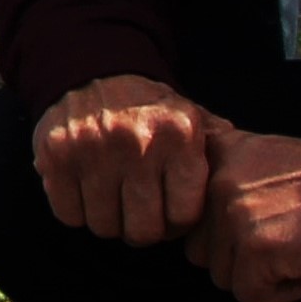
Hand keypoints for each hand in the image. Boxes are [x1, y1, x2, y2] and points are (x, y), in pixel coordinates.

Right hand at [30, 74, 222, 246]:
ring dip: (108, 219)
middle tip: (138, 210)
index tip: (168, 209)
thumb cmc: (149, 109)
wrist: (95, 69)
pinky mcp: (55, 155)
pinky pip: (69, 215)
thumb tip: (245, 183)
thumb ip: (219, 151)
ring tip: (113, 196)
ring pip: (104, 227)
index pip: (182, 218)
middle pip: (142, 231)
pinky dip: (77, 210)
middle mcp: (136, 143)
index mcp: (178, 137)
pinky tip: (86, 189)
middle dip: (142, 228)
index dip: (175, 222)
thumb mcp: (190, 118)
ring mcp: (92, 150)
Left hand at [184, 128, 300, 301]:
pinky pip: (249, 294)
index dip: (218, 233)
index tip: (252, 228)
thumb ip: (222, 176)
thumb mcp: (260, 155)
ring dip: (259, 275)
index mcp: (213, 155)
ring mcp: (234, 215)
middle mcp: (215, 182)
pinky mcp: (256, 249)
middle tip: (281, 240)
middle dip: (238, 257)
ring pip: (222, 276)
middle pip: (199, 250)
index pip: (186, 214)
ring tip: (296, 249)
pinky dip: (281, 292)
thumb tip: (187, 218)